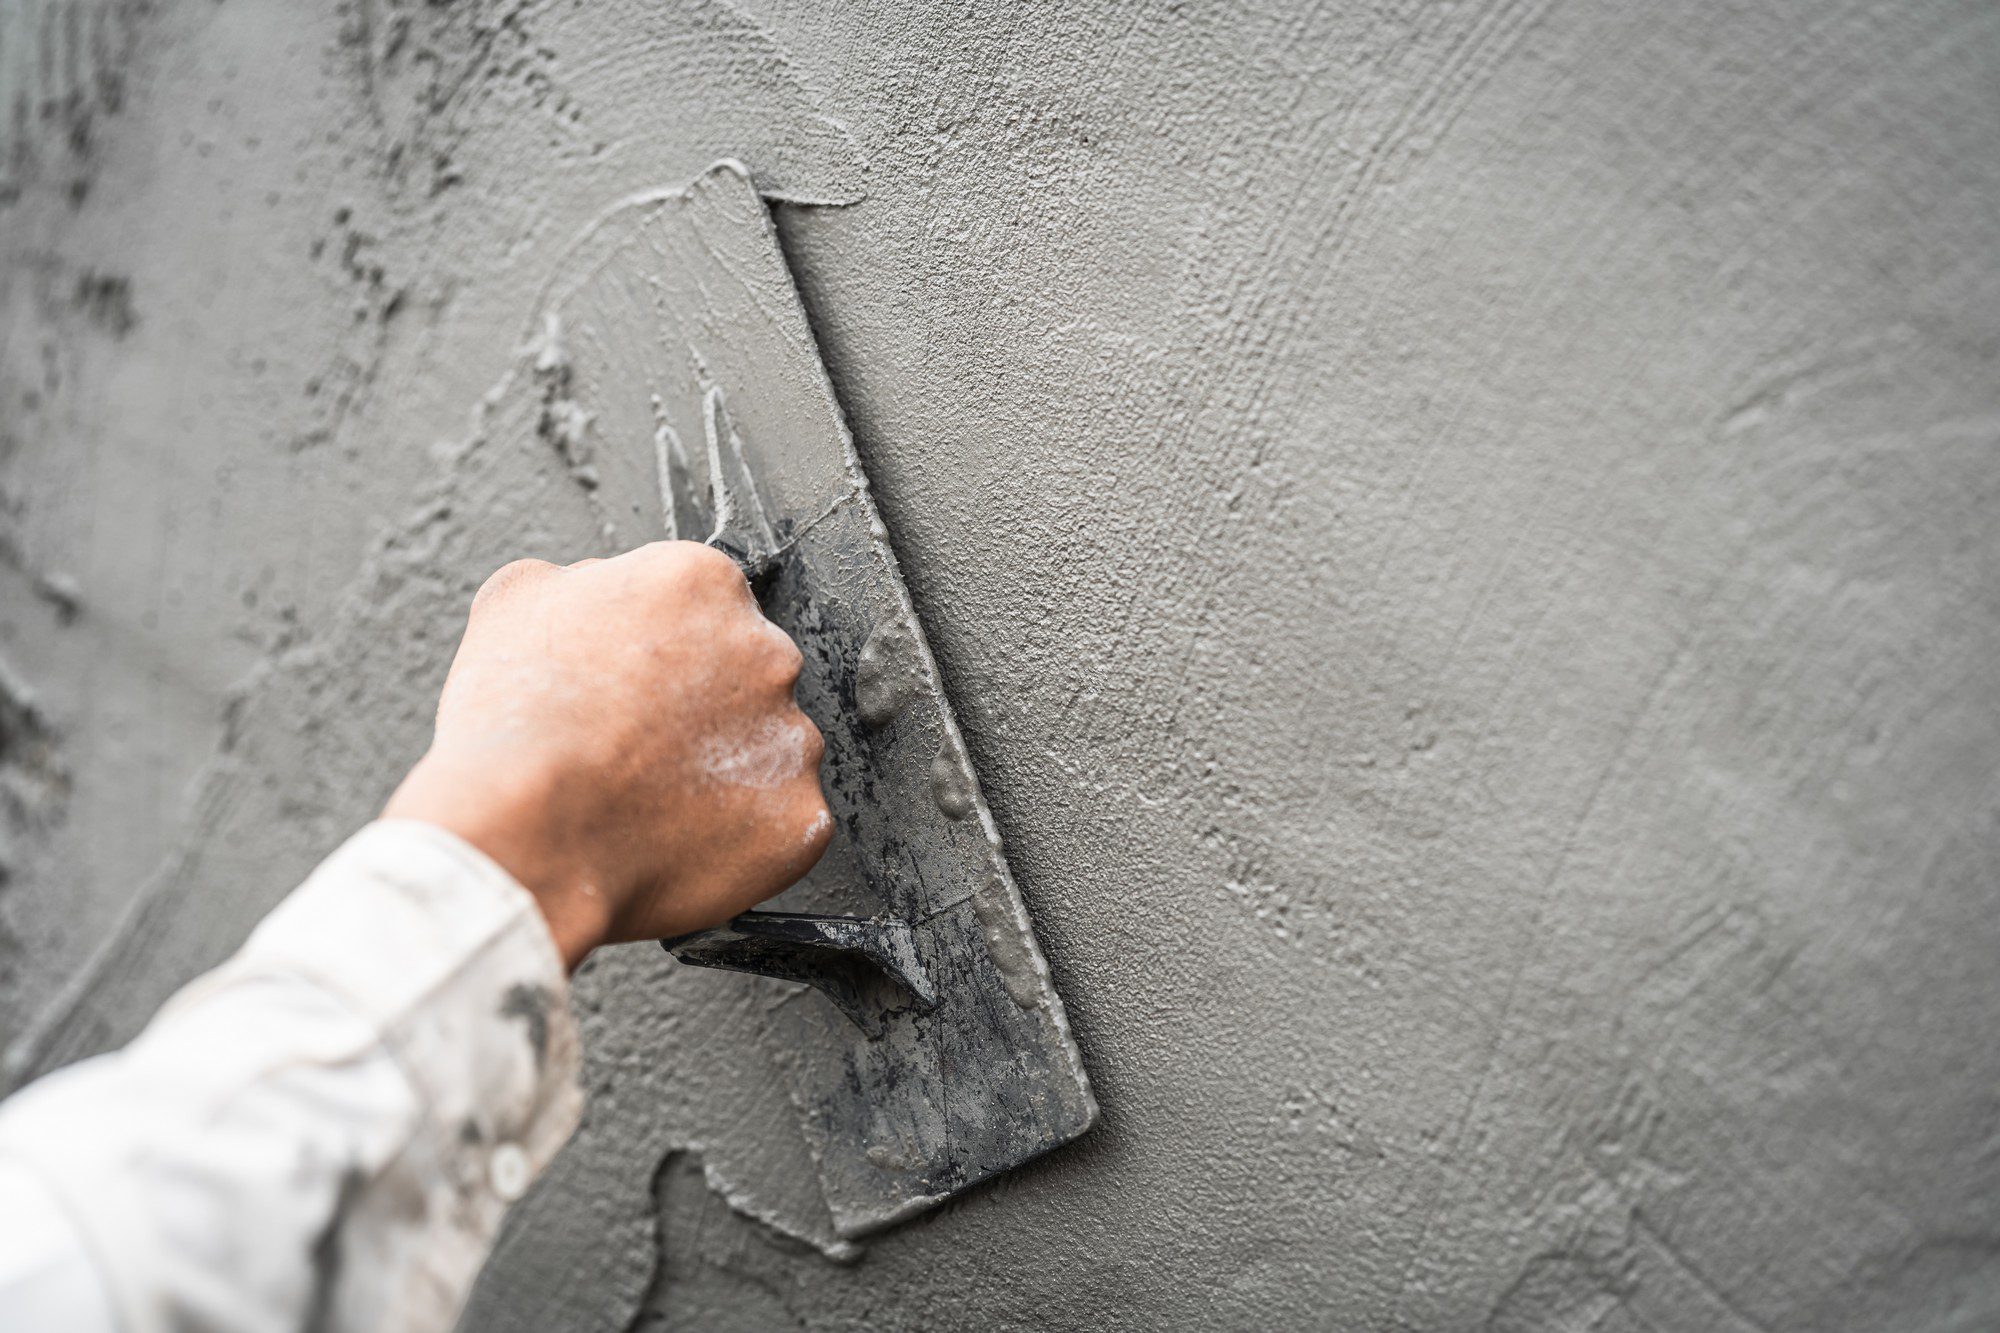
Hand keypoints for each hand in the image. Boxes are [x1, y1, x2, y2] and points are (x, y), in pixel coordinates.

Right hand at [383, 542, 831, 969]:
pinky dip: (742, 840)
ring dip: (730, 774)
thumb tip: (600, 588)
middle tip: (641, 747)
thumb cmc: (513, 723)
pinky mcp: (801, 820)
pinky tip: (680, 843)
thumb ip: (581, 579)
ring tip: (653, 802)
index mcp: (705, 583)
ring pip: (773, 754)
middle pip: (751, 676)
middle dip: (708, 708)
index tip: (635, 685)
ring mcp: (794, 741)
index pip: (706, 606)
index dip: (664, 651)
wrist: (525, 832)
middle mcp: (769, 653)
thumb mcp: (514, 601)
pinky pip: (781, 827)